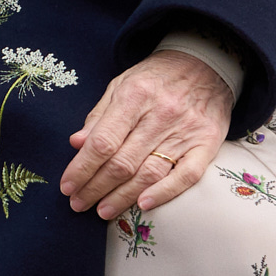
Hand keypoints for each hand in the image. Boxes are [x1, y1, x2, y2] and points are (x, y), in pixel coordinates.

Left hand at [59, 49, 233, 220]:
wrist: (206, 63)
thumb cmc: (156, 77)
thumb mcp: (121, 85)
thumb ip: (99, 116)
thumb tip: (76, 143)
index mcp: (135, 96)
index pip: (103, 141)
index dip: (82, 168)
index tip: (67, 186)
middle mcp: (161, 114)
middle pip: (123, 162)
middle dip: (96, 187)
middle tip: (78, 203)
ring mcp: (187, 131)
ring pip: (149, 173)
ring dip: (122, 197)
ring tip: (102, 211)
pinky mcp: (208, 144)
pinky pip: (186, 176)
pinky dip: (164, 193)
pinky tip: (143, 206)